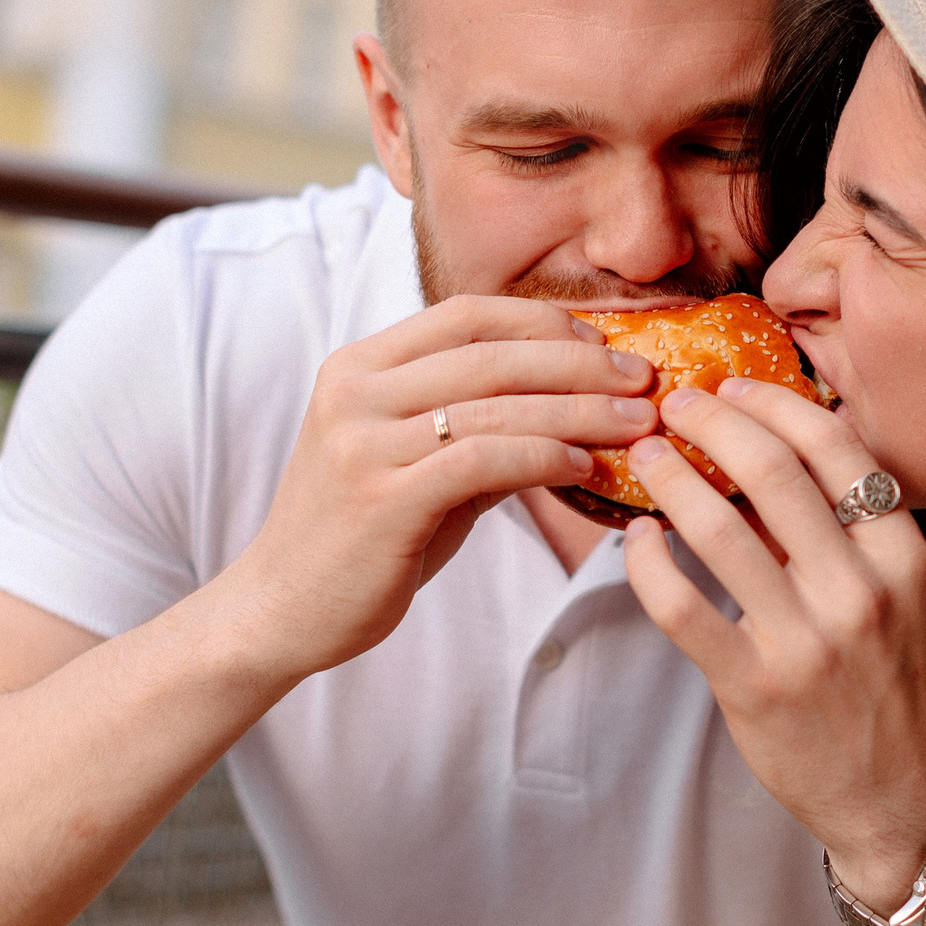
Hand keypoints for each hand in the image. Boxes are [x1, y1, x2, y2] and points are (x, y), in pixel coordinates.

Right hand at [223, 295, 656, 680]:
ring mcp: (363, 443)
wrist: (281, 610)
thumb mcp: (415, 464)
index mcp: (358, 366)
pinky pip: (483, 460)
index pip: (465, 315)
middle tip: (643, 379)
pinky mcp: (382, 498)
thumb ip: (478, 427)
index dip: (541, 321)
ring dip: (579, 410)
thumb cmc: (361, 537)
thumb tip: (577, 403)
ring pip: (495, 405)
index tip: (603, 343)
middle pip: (490, 354)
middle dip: (579, 363)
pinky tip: (585, 467)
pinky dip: (544, 455)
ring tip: (637, 423)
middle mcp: (356, 392)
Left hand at [617, 379, 925, 908]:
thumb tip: (760, 452)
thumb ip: (842, 530)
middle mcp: (861, 591)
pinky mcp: (754, 685)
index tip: (734, 385)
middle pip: (774, 470)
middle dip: (713, 420)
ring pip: (719, 529)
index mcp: (903, 556)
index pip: (837, 448)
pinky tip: (638, 538)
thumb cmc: (886, 685)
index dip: (775, 402)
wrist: (896, 796)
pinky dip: (648, 562)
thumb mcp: (894, 596)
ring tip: (646, 455)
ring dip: (671, 477)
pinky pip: (681, 605)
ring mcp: (807, 641)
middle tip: (675, 404)